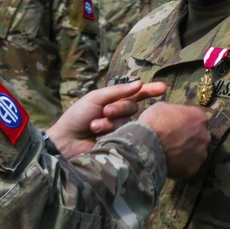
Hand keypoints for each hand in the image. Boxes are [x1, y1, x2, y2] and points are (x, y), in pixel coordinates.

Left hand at [46, 80, 167, 157]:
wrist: (66, 140)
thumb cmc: (77, 116)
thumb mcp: (95, 98)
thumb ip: (118, 91)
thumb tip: (139, 83)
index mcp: (115, 102)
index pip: (137, 95)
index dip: (150, 90)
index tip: (163, 88)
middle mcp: (120, 116)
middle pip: (132, 108)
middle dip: (118, 109)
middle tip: (104, 112)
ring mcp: (120, 131)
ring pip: (127, 123)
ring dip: (110, 123)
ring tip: (94, 127)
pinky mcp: (120, 145)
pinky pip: (123, 136)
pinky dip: (109, 134)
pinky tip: (97, 139)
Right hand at [138, 102, 209, 179]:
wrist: (145, 146)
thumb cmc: (153, 123)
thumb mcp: (162, 107)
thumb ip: (174, 111)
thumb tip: (175, 115)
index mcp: (199, 118)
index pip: (198, 119)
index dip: (187, 123)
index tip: (178, 126)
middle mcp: (205, 136)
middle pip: (200, 137)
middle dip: (190, 138)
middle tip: (174, 140)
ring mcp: (200, 154)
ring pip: (196, 153)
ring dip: (187, 152)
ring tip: (171, 153)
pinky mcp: (193, 169)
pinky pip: (189, 166)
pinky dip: (181, 165)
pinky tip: (170, 162)